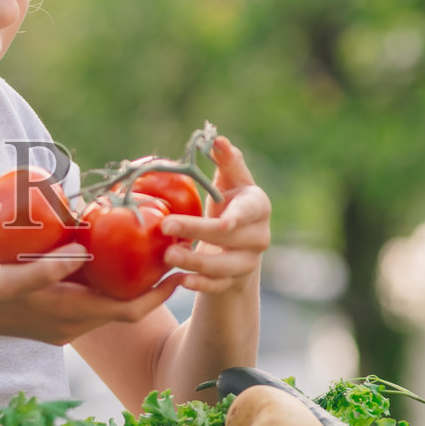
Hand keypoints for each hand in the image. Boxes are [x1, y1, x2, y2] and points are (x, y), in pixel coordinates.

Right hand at [0, 243, 179, 348]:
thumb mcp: (7, 278)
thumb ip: (44, 270)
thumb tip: (83, 252)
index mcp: (70, 315)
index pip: (130, 311)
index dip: (158, 293)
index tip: (178, 266)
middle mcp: (74, 324)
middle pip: (126, 308)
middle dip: (151, 283)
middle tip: (168, 249)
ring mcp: (64, 324)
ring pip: (110, 304)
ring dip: (130, 283)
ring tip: (143, 249)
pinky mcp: (54, 317)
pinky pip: (92, 300)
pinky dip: (107, 282)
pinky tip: (103, 256)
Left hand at [160, 136, 270, 293]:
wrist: (237, 243)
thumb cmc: (230, 202)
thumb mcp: (229, 181)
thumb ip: (226, 161)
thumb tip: (217, 139)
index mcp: (258, 207)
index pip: (250, 211)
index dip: (236, 216)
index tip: (221, 220)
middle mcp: (259, 236)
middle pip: (229, 237)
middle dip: (197, 232)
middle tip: (166, 226)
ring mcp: (248, 261)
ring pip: (223, 266)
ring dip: (195, 262)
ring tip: (168, 255)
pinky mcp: (235, 281)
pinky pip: (218, 286)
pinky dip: (199, 285)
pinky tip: (179, 280)